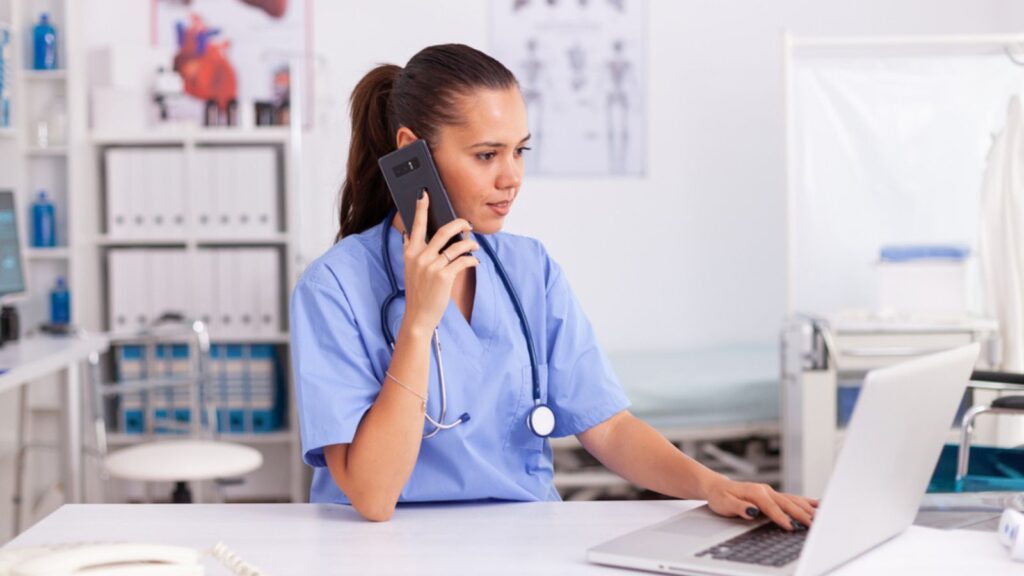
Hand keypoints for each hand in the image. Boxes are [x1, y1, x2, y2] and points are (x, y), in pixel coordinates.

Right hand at [400, 192, 478, 333]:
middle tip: (468, 224)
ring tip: (475, 246)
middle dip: (459, 224)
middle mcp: (419, 257)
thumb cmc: (418, 291)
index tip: (424, 194)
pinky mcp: (443, 276)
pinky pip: (463, 261)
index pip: (415, 225)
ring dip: (469, 244)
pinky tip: (474, 261)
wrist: (418, 315)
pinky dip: (471, 260)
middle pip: (443, 231)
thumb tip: (411, 233)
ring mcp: (431, 266)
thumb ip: (412, 250)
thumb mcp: (410, 268)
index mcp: (410, 252)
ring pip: (456, 245)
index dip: (420, 209)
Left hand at [704, 479, 818, 530]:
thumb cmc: (720, 496)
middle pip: (787, 503)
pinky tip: (817, 504)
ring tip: (821, 516)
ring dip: (807, 508)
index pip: (771, 508)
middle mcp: (765, 491)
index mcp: (755, 492)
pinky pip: (792, 498)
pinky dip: (805, 501)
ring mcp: (770, 492)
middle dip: (801, 514)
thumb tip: (752, 511)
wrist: (717, 487)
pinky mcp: (772, 495)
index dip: (781, 518)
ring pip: (793, 500)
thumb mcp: (724, 503)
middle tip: (813, 525)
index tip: (791, 527)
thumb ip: (739, 507)